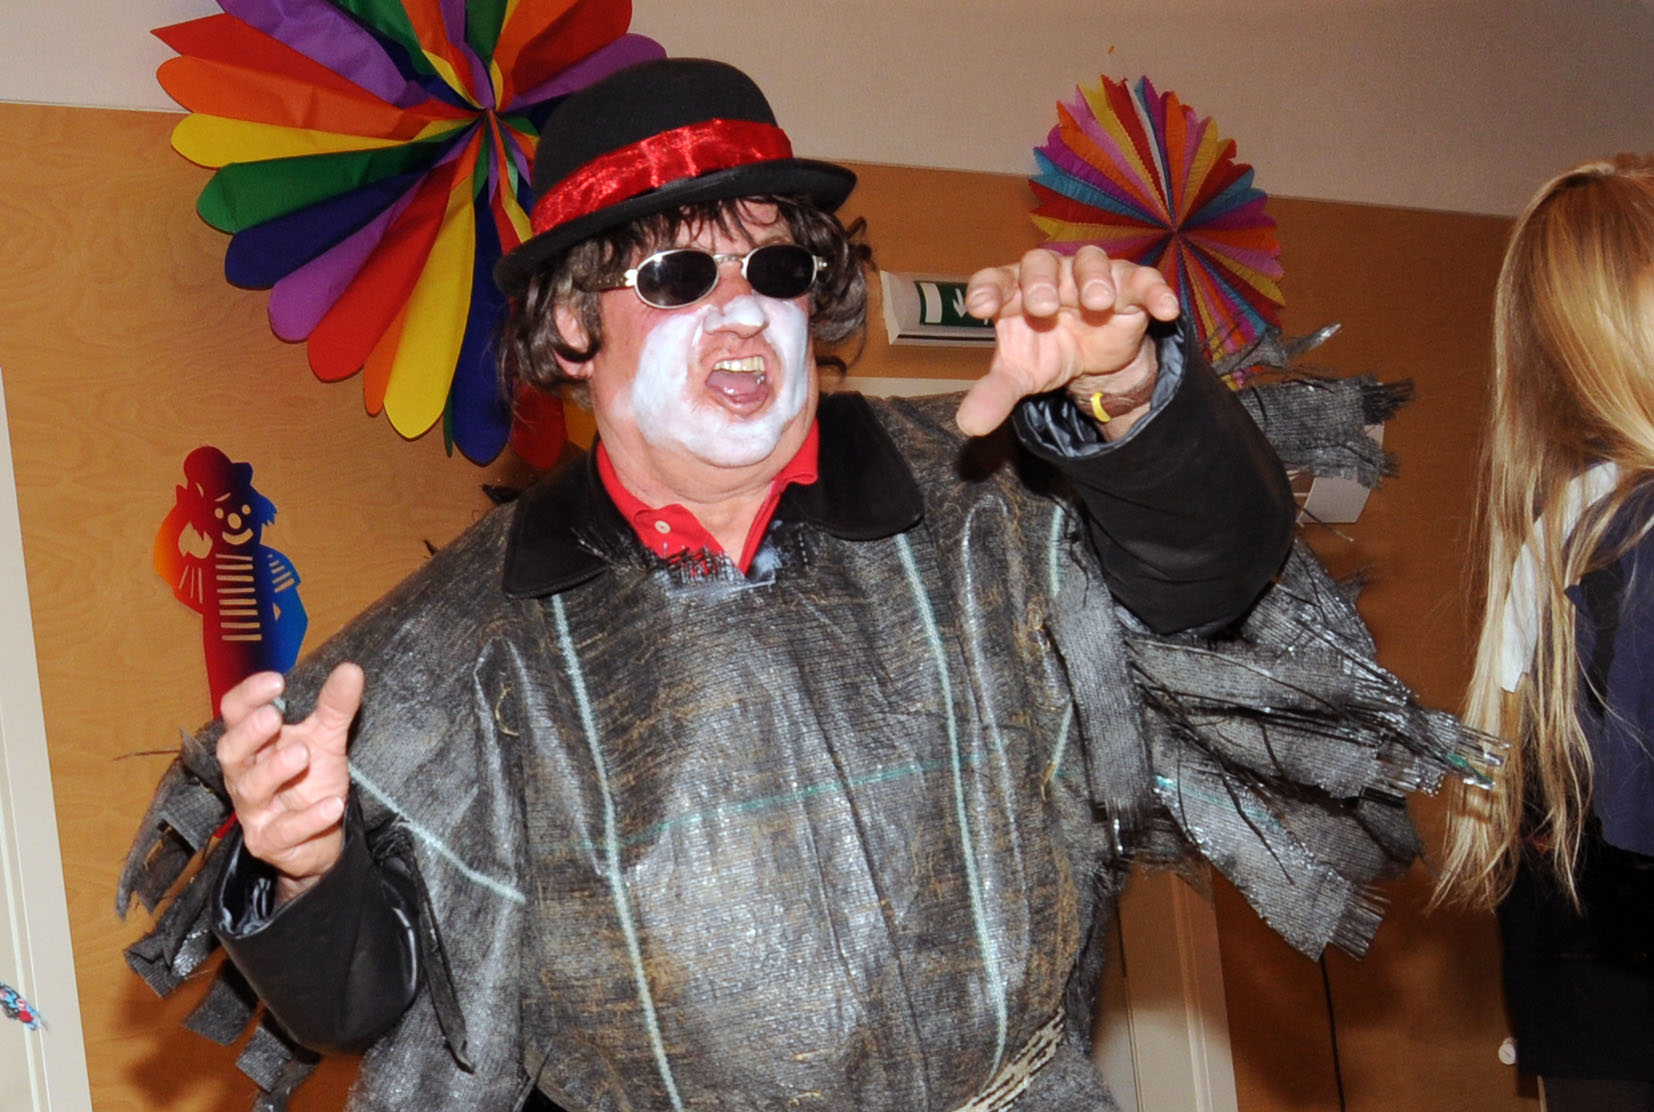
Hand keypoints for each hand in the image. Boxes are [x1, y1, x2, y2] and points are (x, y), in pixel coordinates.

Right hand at [216, 663, 362, 903]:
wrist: (321, 838)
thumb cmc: (311, 781)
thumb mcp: (326, 740)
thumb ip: (335, 707)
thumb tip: (351, 669)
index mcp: (253, 744)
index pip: (234, 714)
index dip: (248, 696)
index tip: (276, 680)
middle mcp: (245, 775)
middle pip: (230, 751)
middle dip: (249, 733)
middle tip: (275, 716)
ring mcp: (254, 810)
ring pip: (251, 789)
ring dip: (275, 770)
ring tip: (304, 754)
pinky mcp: (269, 841)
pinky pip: (284, 830)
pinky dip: (309, 817)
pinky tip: (333, 804)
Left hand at [955, 245, 1180, 437]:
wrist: (1091, 359)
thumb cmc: (1045, 351)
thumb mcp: (1020, 375)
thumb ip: (995, 394)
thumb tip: (969, 425)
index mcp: (1014, 291)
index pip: (994, 280)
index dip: (987, 289)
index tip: (979, 307)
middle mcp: (1049, 275)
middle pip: (1041, 264)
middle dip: (1041, 282)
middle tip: (1043, 307)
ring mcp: (1089, 276)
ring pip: (1090, 262)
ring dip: (1093, 279)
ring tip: (1097, 303)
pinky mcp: (1128, 286)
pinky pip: (1143, 281)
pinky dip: (1155, 291)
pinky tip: (1165, 309)